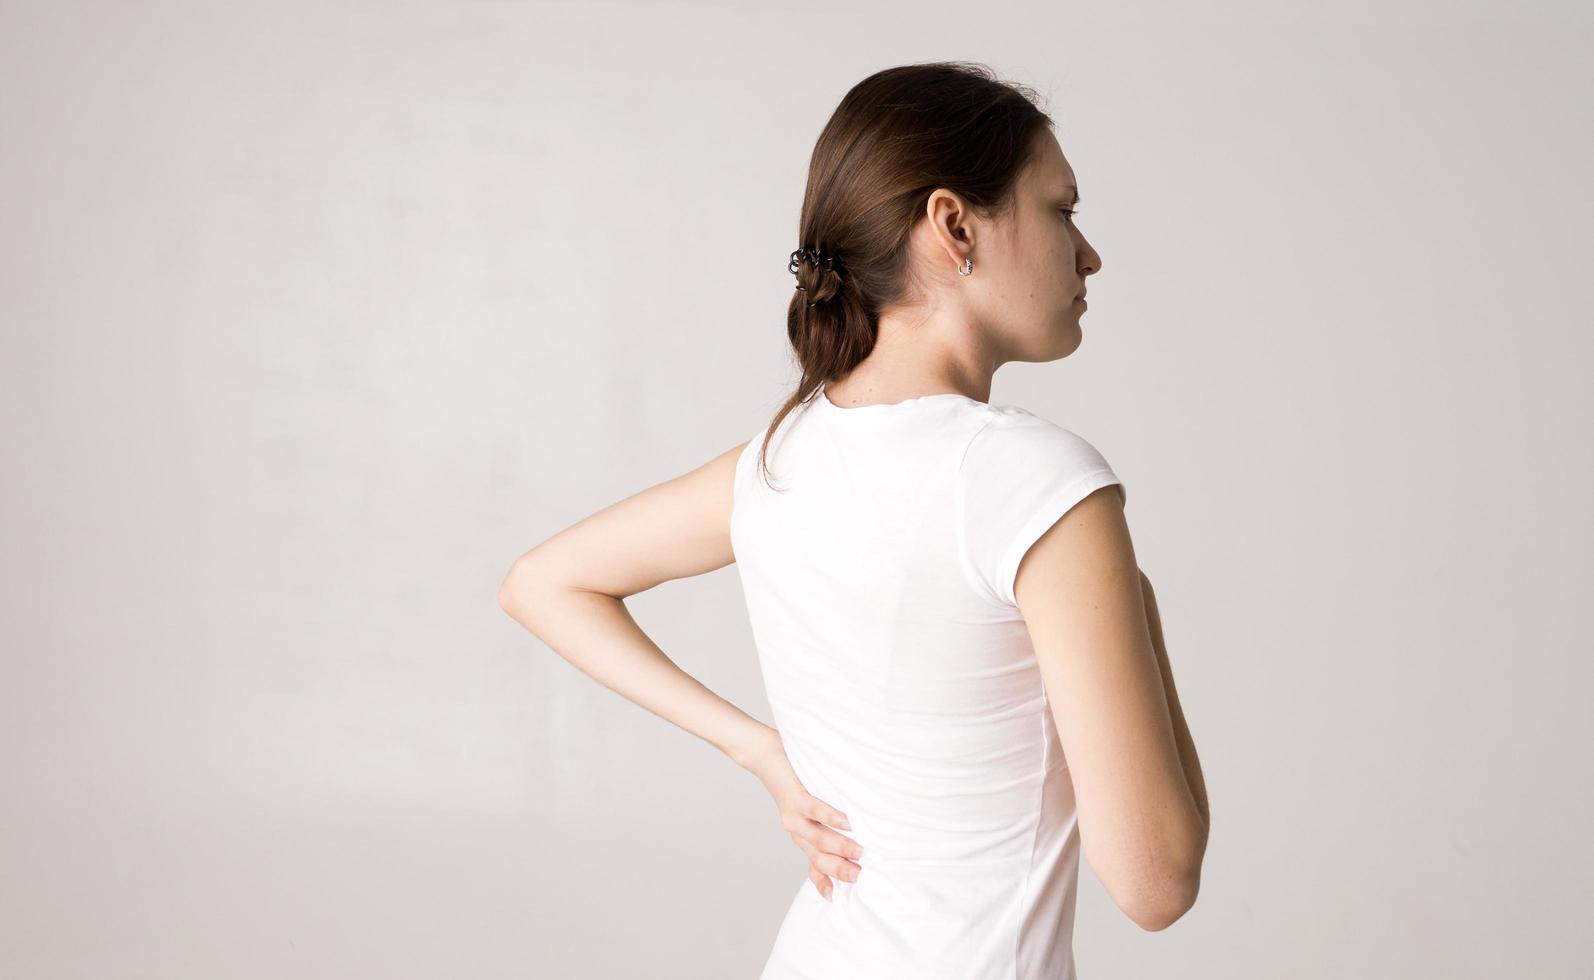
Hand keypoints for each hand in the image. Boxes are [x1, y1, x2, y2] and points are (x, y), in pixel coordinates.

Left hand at [740, 727, 863, 900]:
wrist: (764, 756)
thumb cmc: (796, 779)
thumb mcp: (812, 805)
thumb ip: (830, 821)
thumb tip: (860, 827)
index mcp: (803, 837)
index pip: (815, 867)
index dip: (827, 883)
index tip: (840, 899)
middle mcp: (797, 832)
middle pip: (819, 859)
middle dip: (841, 871)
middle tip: (862, 878)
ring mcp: (794, 816)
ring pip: (818, 839)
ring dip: (841, 848)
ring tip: (861, 852)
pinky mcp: (794, 798)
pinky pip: (814, 811)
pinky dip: (832, 818)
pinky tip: (847, 822)